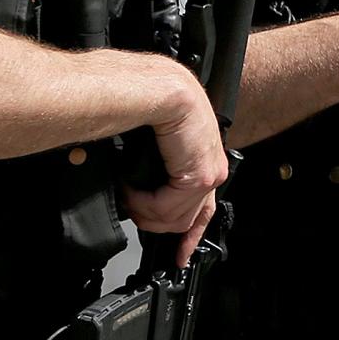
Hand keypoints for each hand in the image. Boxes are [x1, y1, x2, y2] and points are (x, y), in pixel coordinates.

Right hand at [122, 68, 226, 264]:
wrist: (147, 85)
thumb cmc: (142, 102)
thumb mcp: (151, 143)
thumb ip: (154, 169)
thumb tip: (136, 191)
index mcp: (202, 152)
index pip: (204, 203)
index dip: (189, 233)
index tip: (177, 255)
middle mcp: (212, 161)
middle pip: (189, 216)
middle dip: (156, 224)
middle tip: (131, 211)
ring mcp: (210, 169)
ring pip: (176, 217)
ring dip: (144, 211)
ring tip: (126, 193)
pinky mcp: (200, 174)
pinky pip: (169, 207)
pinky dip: (144, 204)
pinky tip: (131, 188)